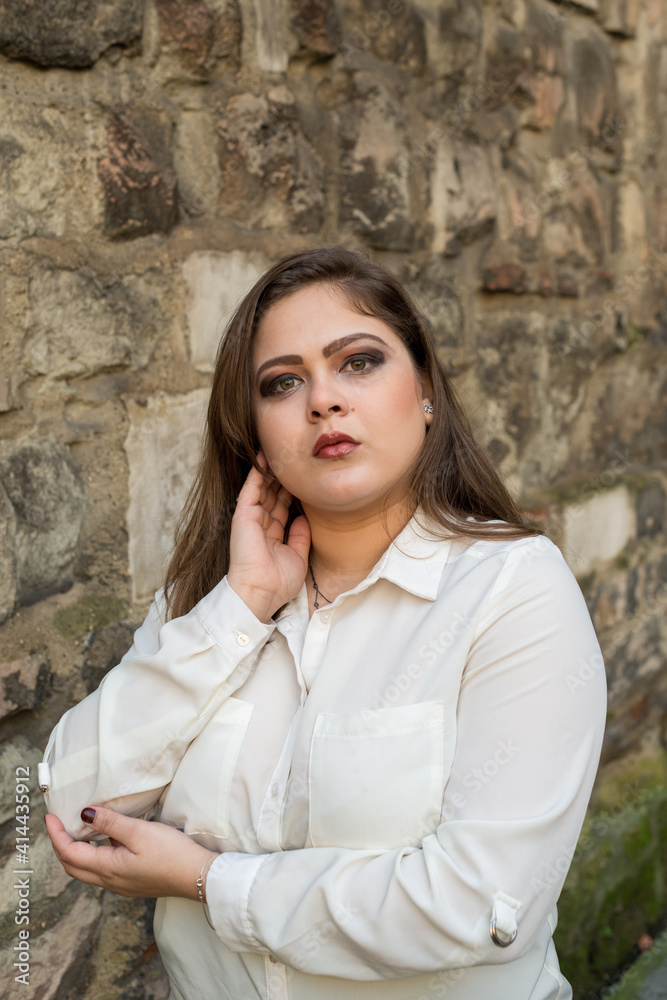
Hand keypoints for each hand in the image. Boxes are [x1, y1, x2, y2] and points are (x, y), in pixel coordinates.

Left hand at [45, 806, 210, 899]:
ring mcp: (121, 885)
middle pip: (73, 867)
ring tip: (78, 830)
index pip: (70, 853)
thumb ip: (110, 822)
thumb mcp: (139, 832)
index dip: (56, 835)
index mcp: (107, 869)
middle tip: (57, 824)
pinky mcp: (133, 883)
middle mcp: (110, 882)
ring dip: (77, 852)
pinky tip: (107, 842)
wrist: (198, 877)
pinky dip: (94, 856)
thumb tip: (84, 814)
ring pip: (87, 870)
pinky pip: (103, 871)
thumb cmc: (171, 854)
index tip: (49, 816)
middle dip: (61, 846)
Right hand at [227, 451, 310, 621]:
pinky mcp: (243, 515)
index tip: (303, 478)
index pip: (282, 507)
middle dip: (283, 477)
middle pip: (273, 494)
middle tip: (294, 459)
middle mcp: (261, 525)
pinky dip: (257, 473)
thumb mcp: (298, 557)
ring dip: (271, 471)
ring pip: (262, 488)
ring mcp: (251, 519)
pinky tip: (264, 458)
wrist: (260, 591)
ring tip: (280, 452)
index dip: (291, 492)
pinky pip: (251, 489)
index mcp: (272, 536)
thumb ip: (301, 537)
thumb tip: (304, 518)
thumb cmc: (278, 582)